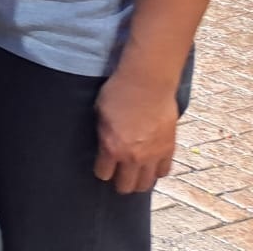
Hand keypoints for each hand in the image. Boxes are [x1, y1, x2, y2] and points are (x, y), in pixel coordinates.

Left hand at [95, 68, 178, 192]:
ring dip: (139, 182)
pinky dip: (157, 171)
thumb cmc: (118, 91)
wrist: (147, 82)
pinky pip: (164, 171)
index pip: (103, 173)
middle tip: (118, 179)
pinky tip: (151, 167)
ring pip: (147, 184)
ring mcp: (153, 155)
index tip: (102, 168)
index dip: (101, 171)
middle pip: (126, 186)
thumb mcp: (99, 112)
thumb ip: (102, 133)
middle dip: (120, 184)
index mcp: (111, 147)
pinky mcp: (169, 149)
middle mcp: (133, 156)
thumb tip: (103, 143)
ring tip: (135, 177)